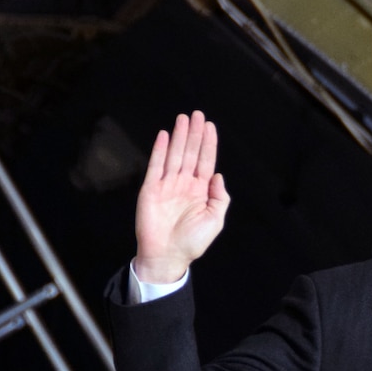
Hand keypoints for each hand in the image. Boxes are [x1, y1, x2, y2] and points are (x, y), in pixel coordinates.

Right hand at [133, 111, 229, 285]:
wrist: (167, 256)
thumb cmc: (192, 242)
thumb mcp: (215, 221)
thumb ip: (220, 198)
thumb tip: (218, 175)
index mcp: (200, 192)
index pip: (206, 162)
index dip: (208, 144)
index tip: (210, 126)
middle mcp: (184, 184)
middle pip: (190, 153)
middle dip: (194, 134)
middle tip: (197, 114)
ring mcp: (167, 185)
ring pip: (175, 155)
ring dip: (179, 136)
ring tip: (183, 118)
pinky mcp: (151, 189)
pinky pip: (156, 165)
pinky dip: (160, 150)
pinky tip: (165, 135)